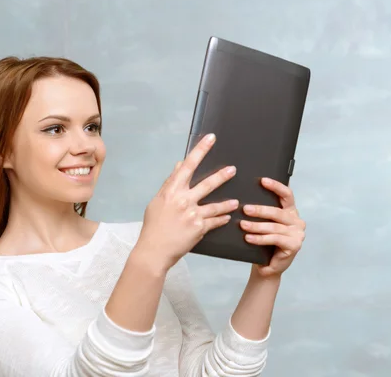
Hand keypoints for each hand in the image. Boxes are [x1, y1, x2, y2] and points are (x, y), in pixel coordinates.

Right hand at [137, 134, 238, 270]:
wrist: (154, 250)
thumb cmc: (153, 226)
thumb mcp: (158, 202)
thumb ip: (170, 183)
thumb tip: (180, 165)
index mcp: (172, 191)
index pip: (188, 166)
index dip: (200, 151)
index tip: (211, 139)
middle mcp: (183, 200)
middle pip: (207, 184)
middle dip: (222, 176)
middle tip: (233, 169)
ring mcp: (193, 214)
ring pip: (216, 205)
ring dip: (228, 203)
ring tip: (236, 202)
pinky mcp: (200, 228)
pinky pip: (215, 221)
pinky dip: (222, 219)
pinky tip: (228, 218)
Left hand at [240, 177, 305, 278]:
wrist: (266, 266)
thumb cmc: (264, 243)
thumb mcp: (263, 224)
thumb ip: (261, 213)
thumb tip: (243, 199)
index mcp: (290, 211)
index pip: (286, 195)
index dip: (276, 186)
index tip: (262, 180)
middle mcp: (297, 221)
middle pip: (278, 212)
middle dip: (260, 210)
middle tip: (244, 209)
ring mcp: (297, 233)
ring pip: (274, 226)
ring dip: (257, 226)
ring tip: (242, 225)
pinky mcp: (294, 245)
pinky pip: (274, 239)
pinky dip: (260, 238)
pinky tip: (249, 238)